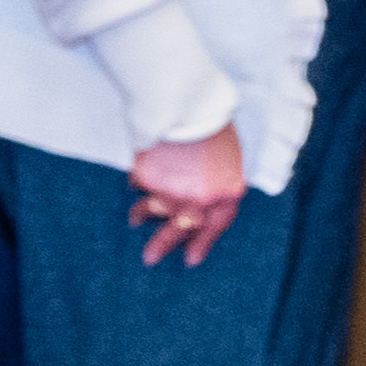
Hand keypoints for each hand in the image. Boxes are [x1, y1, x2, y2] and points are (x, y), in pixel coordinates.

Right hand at [128, 127, 246, 265]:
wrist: (187, 106)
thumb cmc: (212, 125)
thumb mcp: (228, 158)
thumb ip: (217, 182)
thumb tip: (201, 200)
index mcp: (226, 193)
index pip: (216, 225)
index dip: (203, 242)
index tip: (190, 258)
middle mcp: (198, 199)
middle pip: (180, 228)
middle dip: (163, 245)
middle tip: (149, 259)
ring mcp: (171, 192)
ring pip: (154, 209)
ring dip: (144, 215)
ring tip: (136, 220)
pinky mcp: (147, 180)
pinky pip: (141, 184)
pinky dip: (140, 182)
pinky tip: (139, 178)